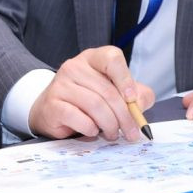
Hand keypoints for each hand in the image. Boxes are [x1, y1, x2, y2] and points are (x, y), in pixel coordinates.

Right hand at [29, 46, 154, 141]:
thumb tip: (139, 104)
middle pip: (107, 90)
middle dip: (124, 116)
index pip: (112, 58)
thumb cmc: (88, 100)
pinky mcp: (52, 104)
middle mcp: (75, 67)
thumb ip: (136, 95)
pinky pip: (78, 118)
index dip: (125, 79)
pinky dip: (91, 128)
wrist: (53, 110)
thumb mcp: (116, 92)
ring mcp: (61, 84)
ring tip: (113, 134)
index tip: (132, 99)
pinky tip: (93, 131)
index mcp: (93, 58)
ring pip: (95, 105)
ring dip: (109, 125)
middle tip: (131, 133)